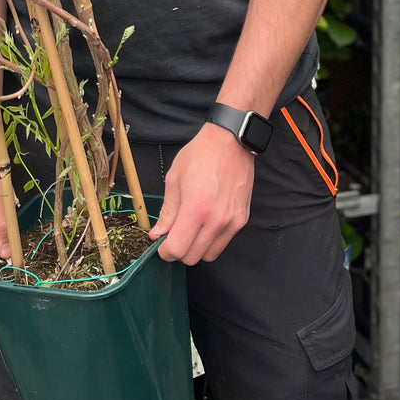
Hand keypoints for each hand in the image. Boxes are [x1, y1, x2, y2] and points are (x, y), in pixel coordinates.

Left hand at [149, 125, 253, 264]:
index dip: (165, 251)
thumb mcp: (174, 179)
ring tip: (190, 230)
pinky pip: (223, 243)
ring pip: (209, 255)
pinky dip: (211, 241)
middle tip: (174, 236)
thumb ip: (167, 211)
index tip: (161, 245)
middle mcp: (216, 221)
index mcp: (195, 210)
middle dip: (179, 251)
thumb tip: (158, 234)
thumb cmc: (200, 155)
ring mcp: (231, 222)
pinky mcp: (242, 220)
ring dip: (196, 249)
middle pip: (192, 257)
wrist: (231, 142)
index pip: (177, 250)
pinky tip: (205, 224)